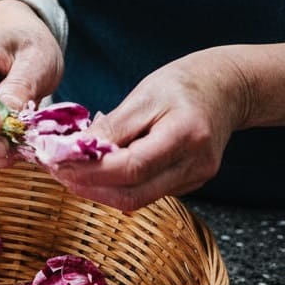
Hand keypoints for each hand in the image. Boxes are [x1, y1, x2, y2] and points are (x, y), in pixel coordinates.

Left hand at [51, 48, 249, 211]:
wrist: (226, 89)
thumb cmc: (183, 84)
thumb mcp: (145, 95)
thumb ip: (113, 127)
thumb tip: (74, 151)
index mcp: (186, 134)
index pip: (132, 167)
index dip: (91, 171)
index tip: (58, 162)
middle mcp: (195, 164)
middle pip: (133, 194)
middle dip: (90, 188)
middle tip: (58, 171)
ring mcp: (196, 179)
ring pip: (138, 200)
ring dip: (100, 190)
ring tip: (73, 170)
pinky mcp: (190, 185)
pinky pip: (147, 193)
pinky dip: (119, 186)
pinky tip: (102, 170)